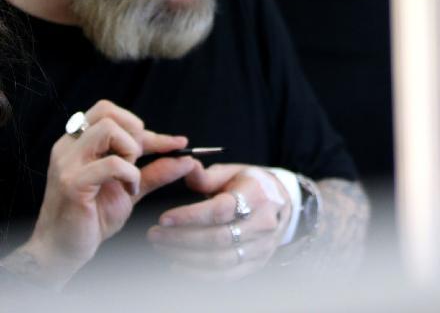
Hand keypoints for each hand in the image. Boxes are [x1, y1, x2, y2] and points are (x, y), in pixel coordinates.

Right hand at [20, 100, 197, 288]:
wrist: (64, 250)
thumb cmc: (93, 218)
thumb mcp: (131, 188)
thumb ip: (156, 171)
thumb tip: (188, 158)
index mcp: (78, 144)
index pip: (110, 113)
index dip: (144, 126)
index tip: (175, 144)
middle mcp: (68, 148)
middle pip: (106, 110)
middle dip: (135, 131)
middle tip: (140, 159)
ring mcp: (68, 164)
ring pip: (108, 129)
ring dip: (130, 149)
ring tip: (131, 175)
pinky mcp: (72, 183)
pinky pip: (112, 163)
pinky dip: (131, 174)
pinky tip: (130, 191)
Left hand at [148, 164, 291, 279]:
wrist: (282, 203)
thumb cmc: (250, 185)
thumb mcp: (232, 173)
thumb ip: (206, 176)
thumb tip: (183, 167)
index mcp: (256, 195)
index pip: (221, 210)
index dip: (190, 216)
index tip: (164, 219)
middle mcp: (263, 223)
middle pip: (218, 238)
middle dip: (181, 239)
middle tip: (154, 235)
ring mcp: (263, 245)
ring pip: (220, 259)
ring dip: (186, 257)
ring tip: (162, 247)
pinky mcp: (258, 262)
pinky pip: (227, 275)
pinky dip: (200, 273)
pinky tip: (178, 264)